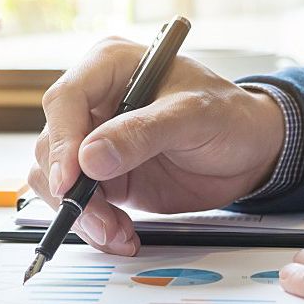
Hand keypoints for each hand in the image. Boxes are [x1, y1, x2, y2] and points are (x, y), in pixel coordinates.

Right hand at [28, 37, 285, 255]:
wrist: (249, 152)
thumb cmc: (228, 116)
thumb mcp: (193, 116)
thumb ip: (141, 134)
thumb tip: (89, 159)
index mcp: (109, 68)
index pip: (65, 100)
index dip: (62, 141)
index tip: (70, 180)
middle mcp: (92, 102)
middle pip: (53, 144)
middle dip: (72, 189)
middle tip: (101, 220)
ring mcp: (92, 140)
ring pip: (55, 178)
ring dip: (81, 212)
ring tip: (116, 233)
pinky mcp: (99, 175)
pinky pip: (77, 201)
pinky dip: (93, 224)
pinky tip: (120, 235)